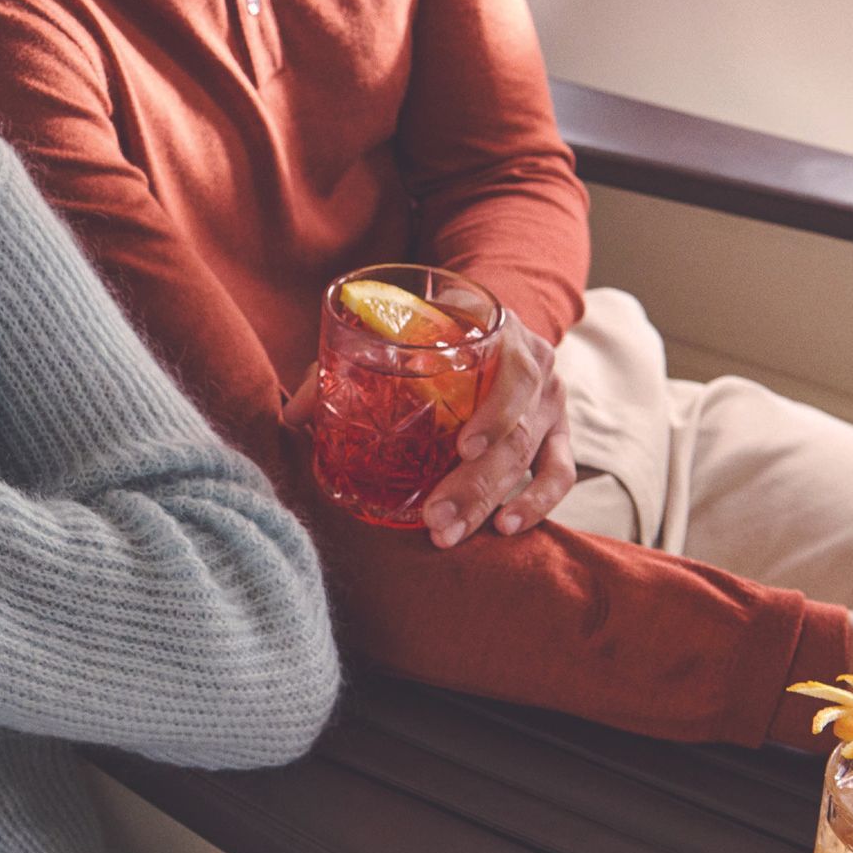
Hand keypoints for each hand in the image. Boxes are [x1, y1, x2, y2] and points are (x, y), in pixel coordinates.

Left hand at [284, 315, 574, 548]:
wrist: (488, 319)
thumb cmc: (432, 332)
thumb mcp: (397, 334)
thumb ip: (345, 369)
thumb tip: (292, 417)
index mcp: (501, 334)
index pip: (513, 374)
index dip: (493, 414)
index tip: (463, 448)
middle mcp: (537, 368)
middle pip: (515, 433)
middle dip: (474, 483)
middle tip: (436, 522)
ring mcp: (552, 404)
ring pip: (531, 460)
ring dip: (490, 501)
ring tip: (452, 533)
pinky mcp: (560, 434)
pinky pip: (559, 474)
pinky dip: (538, 503)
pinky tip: (507, 528)